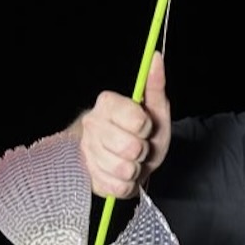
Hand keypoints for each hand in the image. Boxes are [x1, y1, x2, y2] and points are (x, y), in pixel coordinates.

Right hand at [76, 52, 170, 197]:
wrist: (130, 161)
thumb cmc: (144, 135)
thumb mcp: (155, 111)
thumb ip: (155, 86)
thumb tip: (156, 57)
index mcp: (107, 104)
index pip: (136, 120)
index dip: (146, 127)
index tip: (145, 127)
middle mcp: (91, 125)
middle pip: (130, 147)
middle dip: (142, 150)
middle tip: (139, 147)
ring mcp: (87, 152)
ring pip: (123, 169)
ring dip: (135, 169)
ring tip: (131, 161)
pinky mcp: (89, 177)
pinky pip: (118, 187)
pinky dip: (127, 185)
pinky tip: (123, 175)